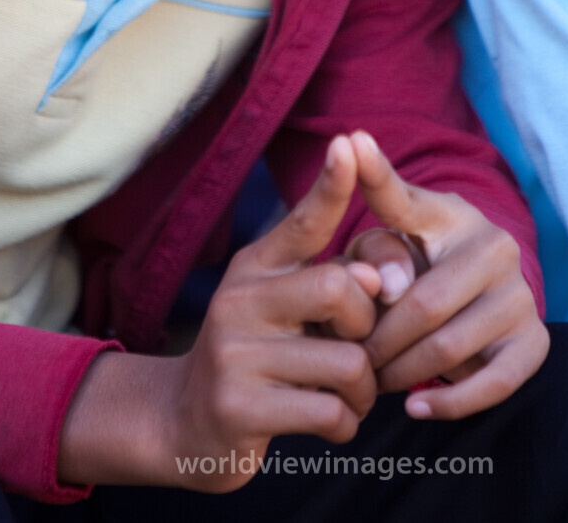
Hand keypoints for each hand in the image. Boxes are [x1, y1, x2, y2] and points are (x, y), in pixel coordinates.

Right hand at [59, 135, 381, 490]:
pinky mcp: (239, 408)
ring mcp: (235, 353)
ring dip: (364, 390)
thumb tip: (383, 277)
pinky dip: (347, 424)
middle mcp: (240, 299)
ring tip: (350, 396)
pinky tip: (332, 423)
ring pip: (347, 361)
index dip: (330, 185)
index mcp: (256, 267)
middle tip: (360, 352)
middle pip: (340, 290)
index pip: (302, 220)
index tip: (348, 143)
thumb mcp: (286, 309)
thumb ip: (336, 284)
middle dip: (369, 327)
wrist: (184, 424)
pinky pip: (330, 412)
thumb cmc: (259, 356)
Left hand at [346, 130, 548, 420]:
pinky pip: (495, 382)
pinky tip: (417, 407)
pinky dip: (452, 402)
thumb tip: (391, 287)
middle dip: (380, 339)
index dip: (375, 173)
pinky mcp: (534, 341)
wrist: (473, 305)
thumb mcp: (386, 253)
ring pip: (451, 346)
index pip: (405, 197)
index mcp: (450, 214)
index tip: (349, 141)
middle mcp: (494, 246)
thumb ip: (375, 256)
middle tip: (353, 358)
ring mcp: (519, 294)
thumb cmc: (415, 272)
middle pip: (423, 304)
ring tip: (375, 381)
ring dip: (404, 373)